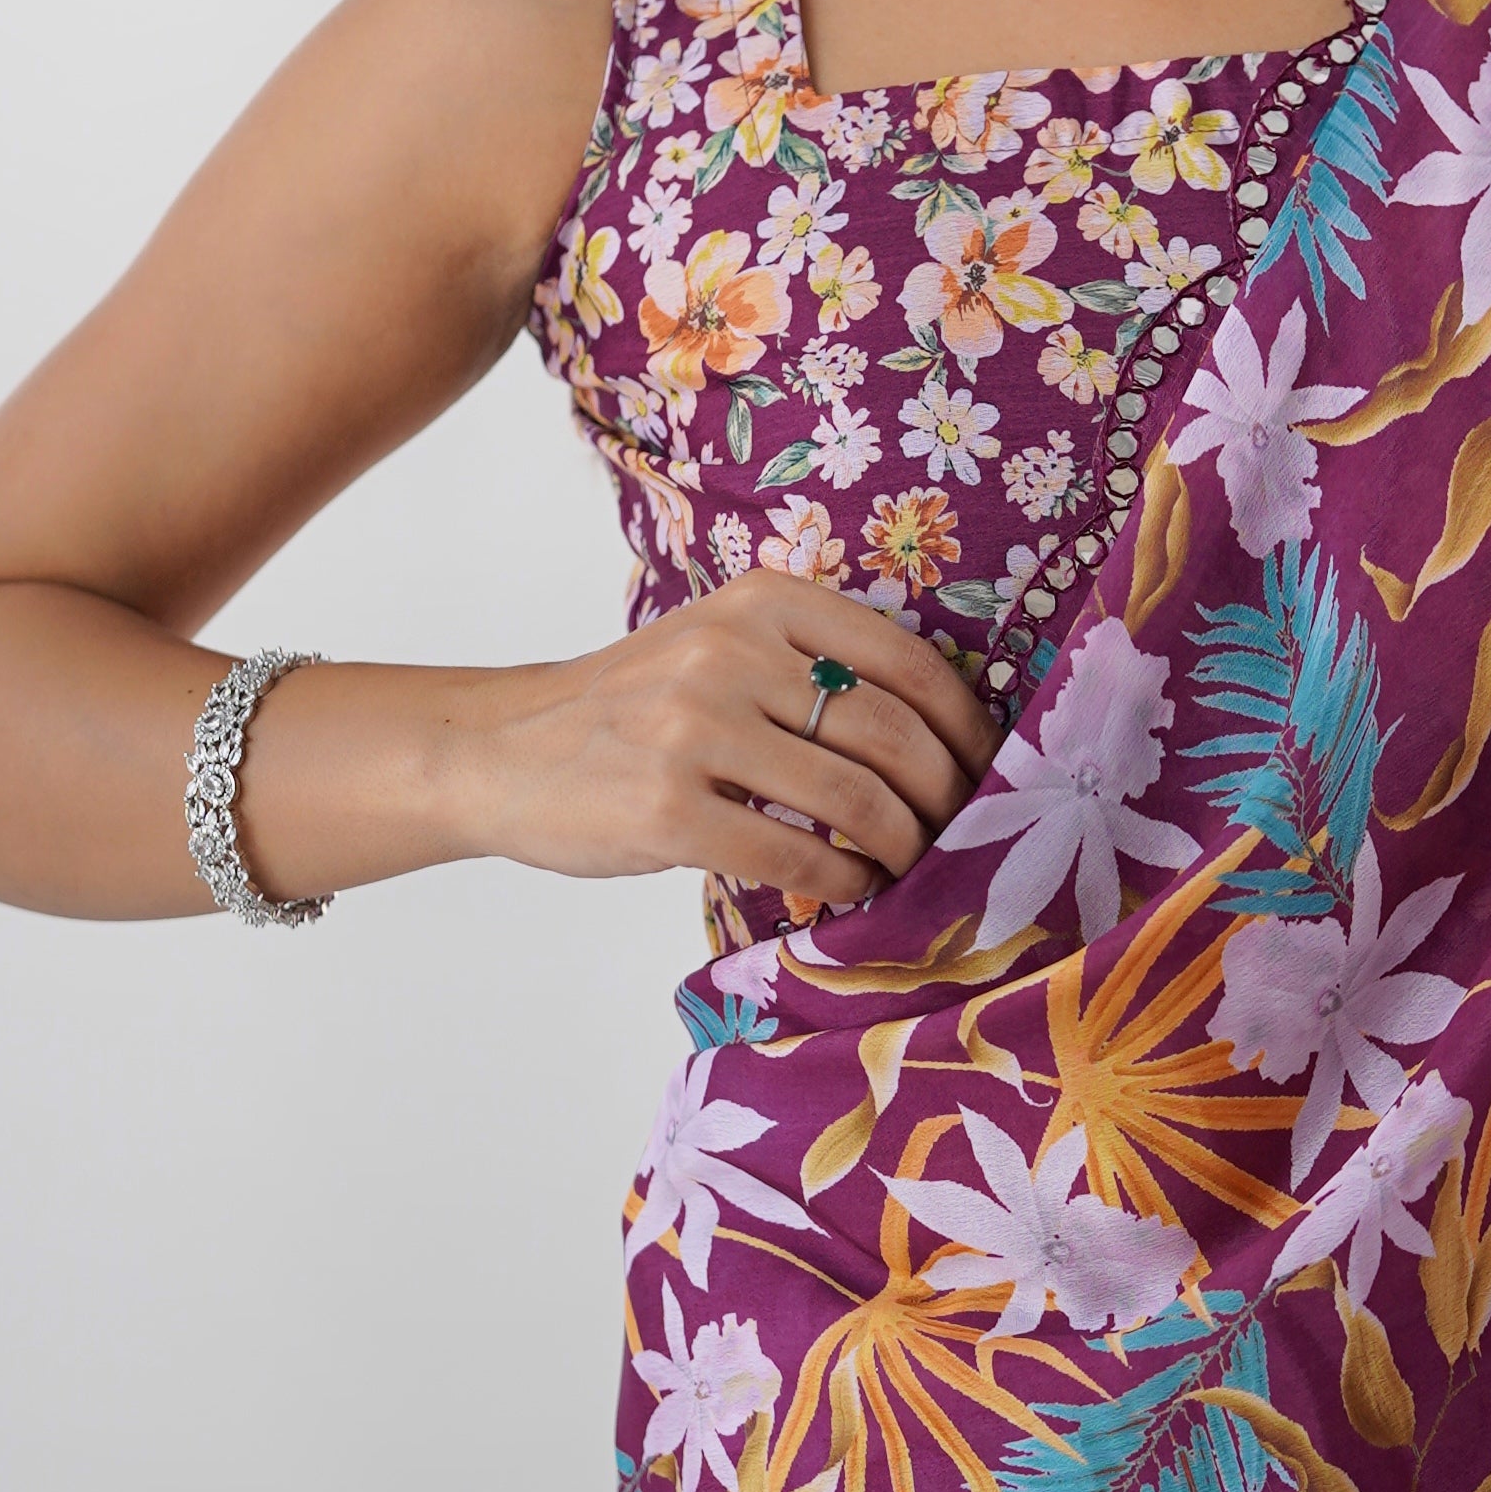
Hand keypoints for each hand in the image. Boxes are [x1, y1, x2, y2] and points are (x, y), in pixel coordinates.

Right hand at [450, 576, 995, 904]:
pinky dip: (842, 882)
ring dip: (903, 847)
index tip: (987, 774)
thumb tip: (940, 734)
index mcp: (760, 602)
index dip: (967, 730)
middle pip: (890, 734)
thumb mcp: (717, 646)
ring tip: (909, 867)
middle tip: (960, 834)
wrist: (502, 751)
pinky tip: (850, 889)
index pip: (907, 664)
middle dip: (945, 797)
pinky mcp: (666, 811)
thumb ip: (811, 664)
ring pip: (854, 799)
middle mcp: (729, 654)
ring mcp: (694, 732)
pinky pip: (796, 857)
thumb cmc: (630, 710)